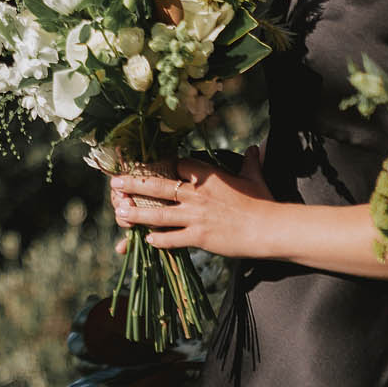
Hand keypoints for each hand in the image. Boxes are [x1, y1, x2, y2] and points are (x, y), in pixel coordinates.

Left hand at [110, 149, 275, 257]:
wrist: (271, 229)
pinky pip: (172, 238)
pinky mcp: (199, 236)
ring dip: (136, 213)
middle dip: (133, 184)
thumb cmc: (264, 202)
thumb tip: (255, 147)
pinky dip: (158, 239)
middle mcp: (195, 194)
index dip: (161, 165)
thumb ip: (250, 161)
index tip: (148, 167)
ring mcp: (195, 216)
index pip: (175, 165)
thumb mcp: (254, 177)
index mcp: (206, 176)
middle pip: (156, 186)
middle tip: (115, 184)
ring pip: (157, 213)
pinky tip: (147, 239)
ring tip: (120, 212)